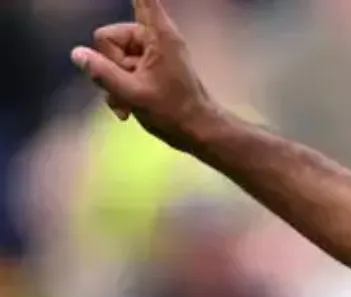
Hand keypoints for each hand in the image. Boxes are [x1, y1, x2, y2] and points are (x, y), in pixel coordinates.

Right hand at [69, 0, 219, 150]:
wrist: (200, 133)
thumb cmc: (175, 114)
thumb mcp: (133, 94)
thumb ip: (102, 73)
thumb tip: (77, 54)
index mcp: (158, 36)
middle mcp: (154, 38)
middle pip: (109, 37)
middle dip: (111, 65)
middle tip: (129, 90)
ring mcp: (151, 52)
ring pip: (112, 56)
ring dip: (115, 81)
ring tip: (129, 103)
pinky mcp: (149, 66)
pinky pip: (120, 68)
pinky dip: (120, 88)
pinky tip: (127, 108)